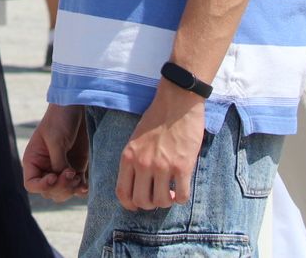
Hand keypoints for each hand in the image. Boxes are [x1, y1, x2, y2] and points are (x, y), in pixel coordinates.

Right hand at [23, 104, 89, 201]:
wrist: (75, 109)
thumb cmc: (59, 120)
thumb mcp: (56, 141)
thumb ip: (58, 163)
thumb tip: (64, 180)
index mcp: (33, 161)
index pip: (31, 184)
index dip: (42, 186)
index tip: (54, 176)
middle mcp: (45, 168)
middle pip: (49, 191)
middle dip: (61, 187)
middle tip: (72, 173)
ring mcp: (60, 170)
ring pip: (63, 193)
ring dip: (71, 189)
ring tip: (78, 177)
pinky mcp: (75, 168)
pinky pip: (76, 187)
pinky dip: (80, 189)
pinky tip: (85, 185)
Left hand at [115, 83, 204, 210]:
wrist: (177, 101)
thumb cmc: (157, 118)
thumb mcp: (135, 139)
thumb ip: (134, 160)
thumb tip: (137, 184)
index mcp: (128, 156)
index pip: (122, 192)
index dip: (130, 205)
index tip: (138, 205)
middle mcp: (143, 164)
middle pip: (142, 201)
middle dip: (150, 204)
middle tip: (158, 195)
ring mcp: (163, 166)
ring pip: (162, 201)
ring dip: (167, 201)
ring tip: (171, 191)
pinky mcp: (183, 166)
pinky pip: (181, 196)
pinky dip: (181, 198)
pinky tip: (182, 188)